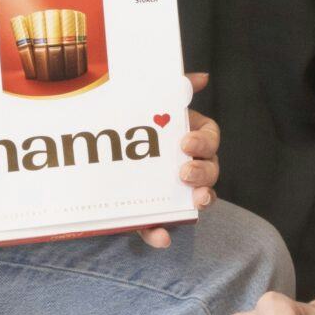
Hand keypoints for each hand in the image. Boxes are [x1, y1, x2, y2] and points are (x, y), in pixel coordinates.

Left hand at [140, 70, 219, 250]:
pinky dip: (162, 233)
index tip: (185, 143)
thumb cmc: (138, 128)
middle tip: (184, 172)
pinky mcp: (155, 214)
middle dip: (203, 172)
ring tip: (195, 201)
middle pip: (211, 170)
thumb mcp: (153, 105)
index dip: (203, 143)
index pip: (209, 139)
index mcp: (191, 139)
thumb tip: (202, 77)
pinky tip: (162, 238)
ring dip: (200, 200)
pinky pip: (163, 226)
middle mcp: (190, 166)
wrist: (104, 161)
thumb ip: (176, 88)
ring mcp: (176, 193)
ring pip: (198, 199)